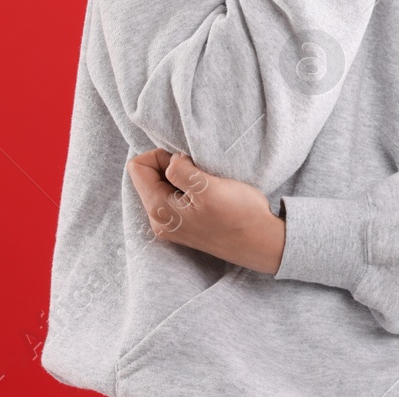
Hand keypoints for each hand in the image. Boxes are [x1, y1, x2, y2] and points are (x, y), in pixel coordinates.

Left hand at [126, 149, 285, 274]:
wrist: (261, 243)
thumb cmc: (238, 215)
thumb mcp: (208, 187)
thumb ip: (180, 170)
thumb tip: (170, 161)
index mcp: (159, 209)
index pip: (138, 168)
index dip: (160, 156)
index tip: (186, 161)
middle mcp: (159, 220)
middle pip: (147, 177)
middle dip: (171, 166)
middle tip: (199, 172)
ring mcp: (171, 225)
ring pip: (162, 186)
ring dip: (182, 178)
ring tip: (206, 184)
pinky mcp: (185, 225)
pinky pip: (174, 197)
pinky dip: (188, 189)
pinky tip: (209, 195)